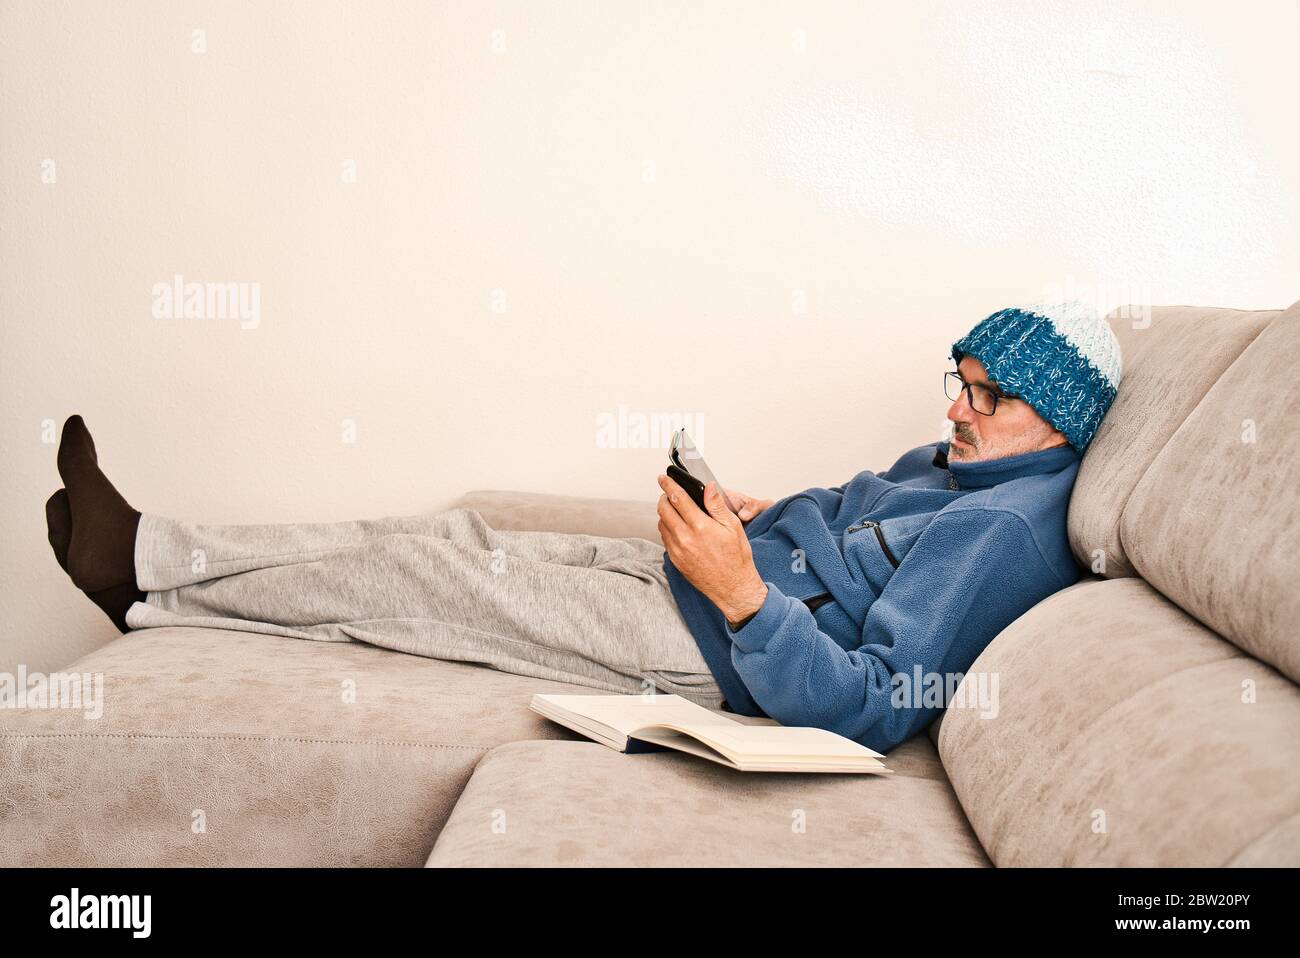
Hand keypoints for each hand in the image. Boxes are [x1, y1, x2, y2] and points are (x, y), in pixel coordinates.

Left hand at [657, 475, 768, 625]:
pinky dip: (667, 528)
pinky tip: (678, 527)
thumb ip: (717, 505)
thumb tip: (708, 487)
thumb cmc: (737, 558)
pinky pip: (664, 538)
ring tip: (676, 510)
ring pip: (661, 523)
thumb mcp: (733, 527)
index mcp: (700, 526)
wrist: (733, 588)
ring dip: (665, 513)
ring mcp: (678, 551)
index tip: (663, 478)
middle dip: (664, 497)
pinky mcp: (675, 561)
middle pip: (663, 509)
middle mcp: (685, 538)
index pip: (677, 498)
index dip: (668, 484)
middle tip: (670, 493)